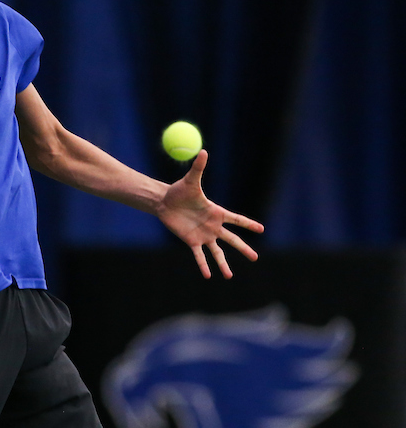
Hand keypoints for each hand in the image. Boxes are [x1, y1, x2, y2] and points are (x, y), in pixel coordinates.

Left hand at [156, 150, 264, 278]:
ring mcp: (203, 235)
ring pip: (217, 252)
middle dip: (243, 249)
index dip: (248, 224)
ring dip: (223, 264)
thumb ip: (198, 167)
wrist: (164, 202)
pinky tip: (208, 276)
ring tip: (229, 276)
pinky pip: (199, 256)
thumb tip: (203, 151)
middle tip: (255, 258)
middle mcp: (212, 226)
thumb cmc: (179, 190)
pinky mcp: (191, 241)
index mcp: (216, 212)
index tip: (262, 229)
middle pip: (232, 239)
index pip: (236, 219)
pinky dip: (203, 265)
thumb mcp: (190, 180)